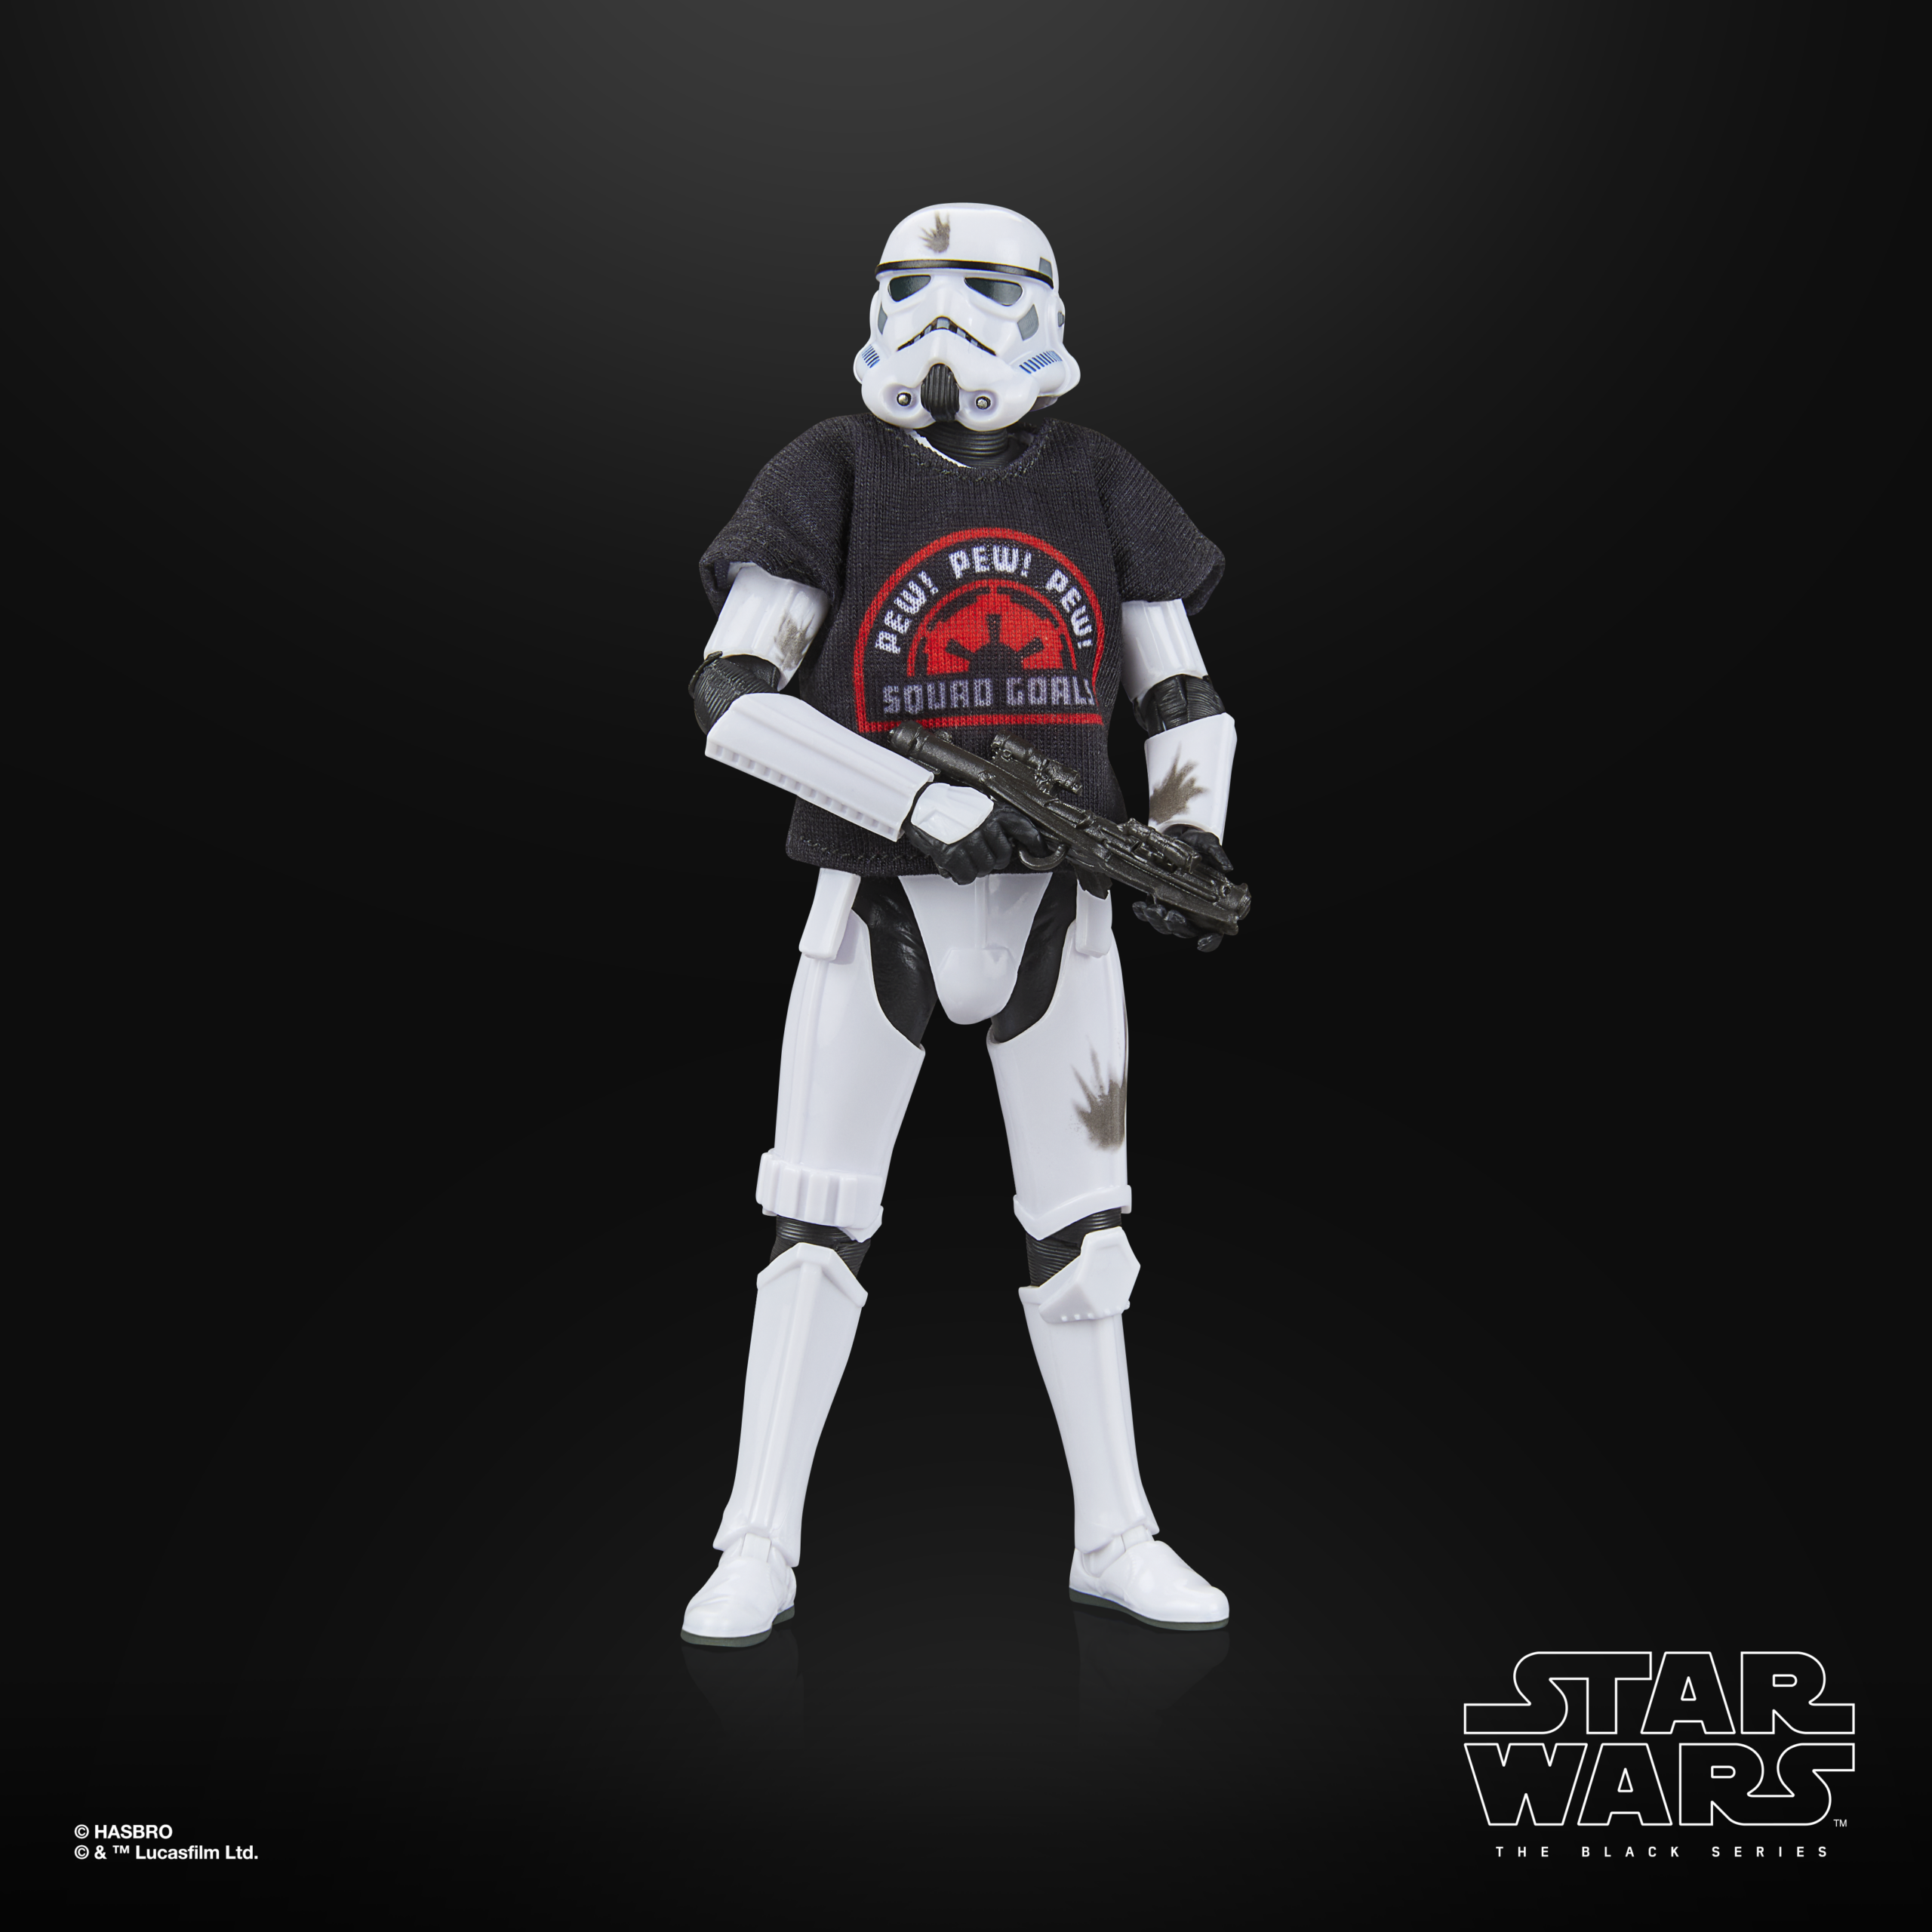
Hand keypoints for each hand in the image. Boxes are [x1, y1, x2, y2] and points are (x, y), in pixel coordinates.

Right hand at [905, 783, 1054, 883]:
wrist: (918, 804)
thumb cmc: (947, 805)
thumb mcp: (979, 805)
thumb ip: (995, 820)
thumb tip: (1011, 840)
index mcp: (993, 811)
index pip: (1023, 828)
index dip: (1033, 843)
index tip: (1039, 850)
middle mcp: (985, 825)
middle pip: (1003, 857)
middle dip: (994, 859)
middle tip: (981, 853)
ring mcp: (969, 841)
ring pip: (985, 869)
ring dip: (975, 867)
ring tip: (964, 856)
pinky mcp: (953, 855)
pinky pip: (966, 877)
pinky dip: (960, 875)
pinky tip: (954, 864)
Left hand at [1132, 827, 1233, 952]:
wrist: (1180, 837)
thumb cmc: (1199, 847)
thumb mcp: (1210, 845)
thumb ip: (1218, 856)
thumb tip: (1226, 867)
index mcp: (1213, 906)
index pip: (1214, 931)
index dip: (1210, 940)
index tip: (1203, 941)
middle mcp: (1193, 911)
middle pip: (1186, 930)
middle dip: (1177, 926)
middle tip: (1171, 916)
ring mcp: (1175, 907)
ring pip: (1166, 925)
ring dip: (1158, 920)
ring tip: (1153, 909)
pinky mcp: (1158, 900)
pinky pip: (1148, 914)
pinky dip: (1143, 913)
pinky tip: (1139, 906)